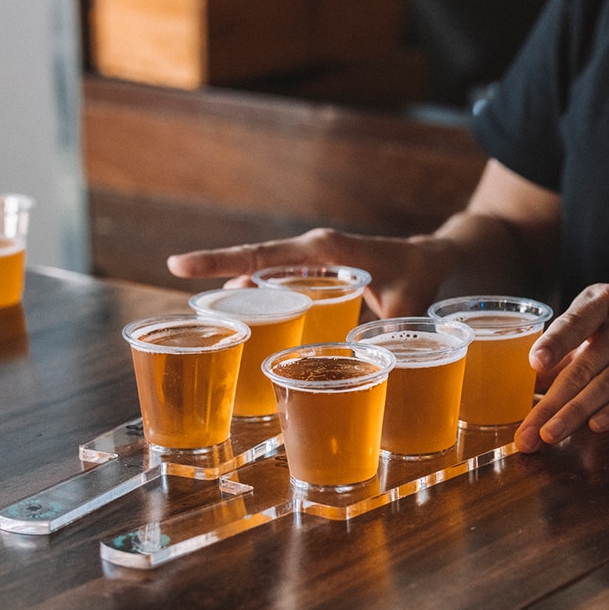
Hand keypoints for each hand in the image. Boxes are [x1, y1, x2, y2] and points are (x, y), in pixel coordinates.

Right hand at [166, 227, 453, 318]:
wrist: (429, 258)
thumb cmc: (418, 273)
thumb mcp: (410, 300)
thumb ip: (397, 326)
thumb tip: (385, 360)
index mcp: (325, 249)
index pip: (262, 254)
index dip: (220, 261)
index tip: (179, 265)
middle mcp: (310, 250)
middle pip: (252, 262)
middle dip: (217, 275)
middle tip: (188, 299)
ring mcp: (309, 259)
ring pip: (261, 273)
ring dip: (238, 291)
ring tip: (212, 320)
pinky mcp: (312, 270)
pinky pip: (276, 280)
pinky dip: (258, 296)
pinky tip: (245, 320)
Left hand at [514, 284, 608, 451]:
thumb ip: (573, 345)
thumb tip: (532, 379)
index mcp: (605, 300)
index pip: (575, 321)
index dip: (554, 343)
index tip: (534, 364)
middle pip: (586, 364)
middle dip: (552, 401)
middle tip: (526, 431)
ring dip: (576, 413)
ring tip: (549, 435)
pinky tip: (596, 426)